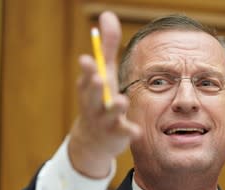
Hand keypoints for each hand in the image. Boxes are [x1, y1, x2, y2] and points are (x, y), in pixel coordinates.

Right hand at [68, 11, 140, 177]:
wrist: (93, 140)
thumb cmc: (100, 99)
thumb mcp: (104, 73)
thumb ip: (107, 47)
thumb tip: (108, 14)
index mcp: (91, 87)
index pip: (88, 76)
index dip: (88, 70)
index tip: (87, 60)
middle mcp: (95, 103)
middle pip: (93, 95)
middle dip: (95, 87)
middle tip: (98, 79)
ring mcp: (105, 120)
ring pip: (109, 114)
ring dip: (114, 108)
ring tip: (121, 101)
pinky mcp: (117, 134)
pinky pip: (123, 132)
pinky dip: (129, 132)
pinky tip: (137, 131)